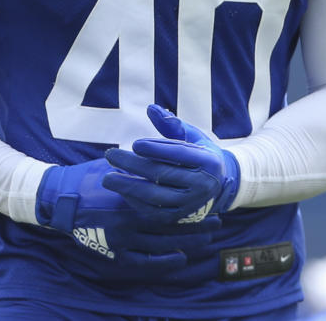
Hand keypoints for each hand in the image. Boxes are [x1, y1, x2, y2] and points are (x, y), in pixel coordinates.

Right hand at [35, 157, 217, 270]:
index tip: (214, 205)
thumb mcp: (118, 165)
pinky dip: (163, 262)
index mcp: (133, 194)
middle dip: (197, 226)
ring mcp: (122, 238)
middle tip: (217, 224)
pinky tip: (180, 258)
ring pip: (163, 244)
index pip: (173, 203)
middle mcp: (130, 218)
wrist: (62, 198)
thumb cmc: (90, 176)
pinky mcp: (114, 251)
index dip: (194, 206)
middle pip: (173, 226)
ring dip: (187, 243)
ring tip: (205, 241)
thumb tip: (171, 162)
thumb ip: (143, 168)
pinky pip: (144, 262)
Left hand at [103, 104, 240, 223]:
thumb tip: (150, 108)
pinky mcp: (179, 217)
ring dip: (128, 187)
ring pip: (155, 197)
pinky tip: (121, 189)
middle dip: (133, 165)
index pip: (179, 154)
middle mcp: (202, 185)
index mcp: (208, 161)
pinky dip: (135, 201)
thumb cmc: (199, 153)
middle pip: (162, 175)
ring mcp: (190, 204)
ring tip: (108, 178)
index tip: (134, 143)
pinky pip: (153, 212)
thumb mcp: (192, 136)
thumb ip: (171, 124)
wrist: (217, 185)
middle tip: (111, 155)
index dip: (156, 148)